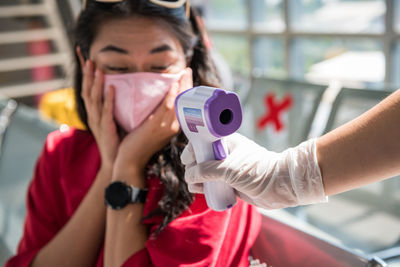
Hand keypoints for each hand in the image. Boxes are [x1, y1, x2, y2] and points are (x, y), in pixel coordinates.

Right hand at [81, 60, 119, 170]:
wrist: (115, 161)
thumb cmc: (116, 139)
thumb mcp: (114, 119)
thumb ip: (115, 106)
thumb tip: (123, 90)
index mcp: (94, 112)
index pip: (88, 89)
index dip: (86, 75)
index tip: (85, 58)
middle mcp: (92, 114)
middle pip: (87, 90)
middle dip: (87, 74)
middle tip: (88, 58)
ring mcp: (98, 121)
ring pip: (94, 98)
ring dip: (95, 82)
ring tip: (97, 68)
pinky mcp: (106, 128)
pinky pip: (106, 110)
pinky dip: (108, 98)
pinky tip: (111, 87)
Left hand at [112, 68, 192, 181]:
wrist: (130, 160)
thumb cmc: (139, 144)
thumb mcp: (153, 128)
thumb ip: (158, 116)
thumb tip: (159, 101)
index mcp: (173, 126)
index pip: (185, 105)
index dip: (187, 90)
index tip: (186, 76)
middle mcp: (173, 127)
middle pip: (185, 102)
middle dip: (187, 85)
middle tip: (187, 70)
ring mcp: (166, 127)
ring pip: (178, 103)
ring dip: (182, 86)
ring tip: (183, 73)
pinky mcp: (156, 126)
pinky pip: (166, 108)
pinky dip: (171, 96)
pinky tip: (173, 85)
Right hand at [181, 133, 326, 208]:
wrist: (279, 186)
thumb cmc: (257, 170)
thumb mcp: (228, 169)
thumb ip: (206, 171)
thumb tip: (189, 176)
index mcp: (226, 142)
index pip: (203, 141)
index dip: (193, 149)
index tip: (187, 160)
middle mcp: (225, 154)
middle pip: (201, 158)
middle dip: (193, 167)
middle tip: (193, 176)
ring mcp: (227, 169)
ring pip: (205, 173)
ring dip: (197, 180)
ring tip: (197, 187)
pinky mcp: (230, 183)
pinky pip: (212, 185)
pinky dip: (206, 188)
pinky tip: (203, 192)